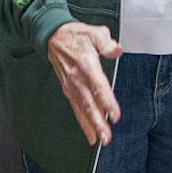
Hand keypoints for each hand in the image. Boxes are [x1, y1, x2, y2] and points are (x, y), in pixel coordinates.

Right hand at [45, 20, 122, 146]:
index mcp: (86, 63)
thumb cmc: (77, 35)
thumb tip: (117, 50)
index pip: (98, 85)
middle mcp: (77, 77)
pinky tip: (90, 134)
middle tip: (106, 137)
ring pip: (81, 108)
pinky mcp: (68, 89)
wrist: (54, 37)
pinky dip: (82, 122)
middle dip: (97, 121)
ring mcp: (71, 85)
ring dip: (90, 125)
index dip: (106, 101)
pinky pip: (76, 108)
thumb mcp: (94, 32)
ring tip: (99, 140)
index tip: (115, 116)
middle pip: (88, 102)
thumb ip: (106, 42)